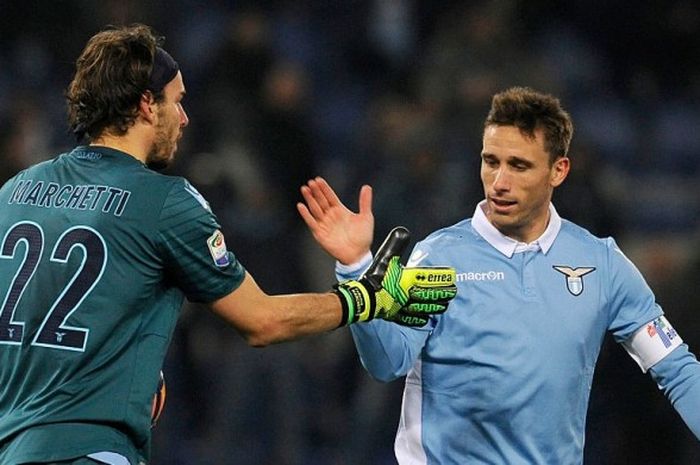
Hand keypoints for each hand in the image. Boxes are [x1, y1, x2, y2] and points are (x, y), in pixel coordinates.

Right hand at [297, 176, 372, 264]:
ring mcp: (324, 224)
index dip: (324, 188)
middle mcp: (331, 216)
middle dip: (316, 191)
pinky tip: (301, 206)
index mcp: (340, 211)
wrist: (358, 254)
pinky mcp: (320, 233)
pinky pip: (311, 222)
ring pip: (315, 209)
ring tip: (305, 189)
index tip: (318, 179)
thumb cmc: (363, 237)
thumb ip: (365, 202)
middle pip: (321, 201)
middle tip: (310, 182)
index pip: (330, 196)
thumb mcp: (366, 217)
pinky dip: (306, 214)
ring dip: (309, 199)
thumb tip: (367, 187)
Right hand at [334, 227, 456, 326]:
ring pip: (423, 307)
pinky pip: (410, 318)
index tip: (452, 277)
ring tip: (444, 306)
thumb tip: (403, 231)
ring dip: (435, 307)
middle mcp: (409, 293)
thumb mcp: (385, 256)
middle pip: (430, 294)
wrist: (363, 297)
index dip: (442, 277)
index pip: (429, 277)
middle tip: (453, 292)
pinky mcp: (395, 315)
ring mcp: (403, 306)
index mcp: (408, 279)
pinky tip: (425, 319)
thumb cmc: (375, 276)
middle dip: (443, 293)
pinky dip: (419, 319)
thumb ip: (396, 244)